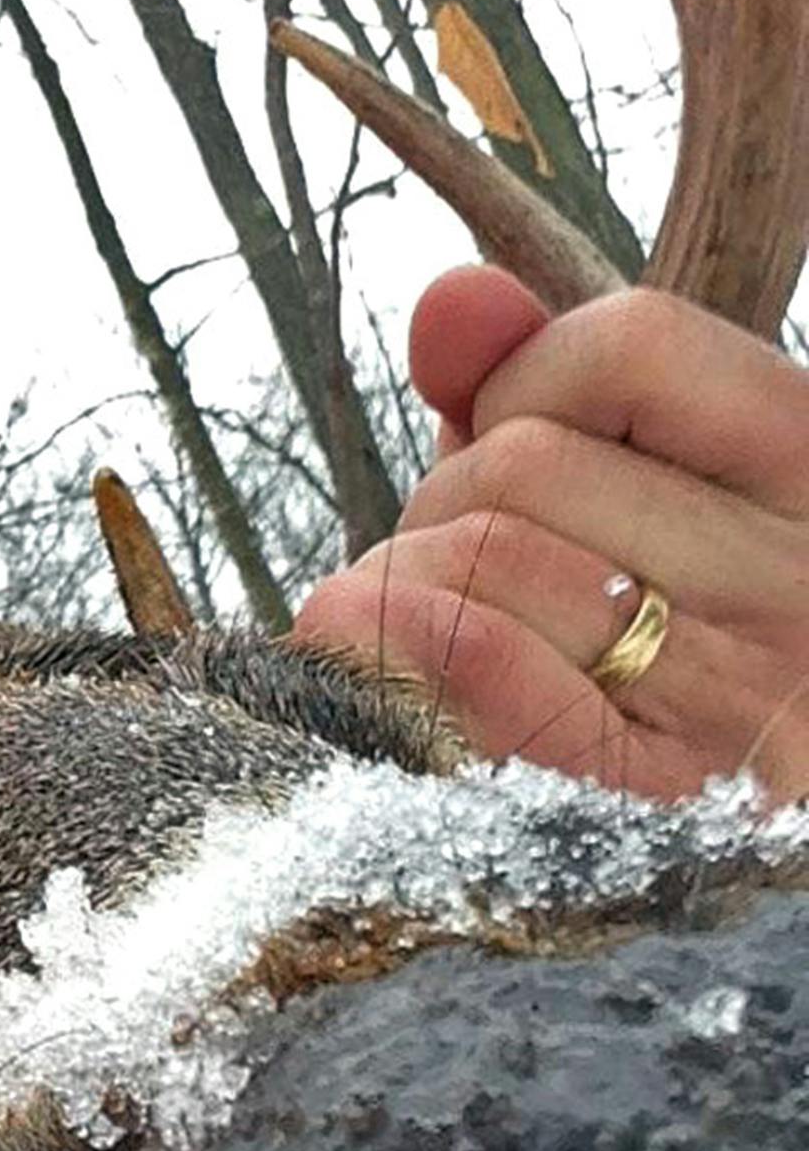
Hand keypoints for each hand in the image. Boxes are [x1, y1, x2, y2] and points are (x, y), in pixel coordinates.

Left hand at [294, 264, 808, 802]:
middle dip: (439, 515)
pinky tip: (384, 684)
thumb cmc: (656, 643)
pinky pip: (497, 684)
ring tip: (439, 648)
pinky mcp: (667, 809)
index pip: (627, 345)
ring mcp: (751, 700)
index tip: (521, 454)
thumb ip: (540, 384)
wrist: (736, 850)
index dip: (524, 388)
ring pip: (484, 563)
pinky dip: (413, 668)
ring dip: (404, 601)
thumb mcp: (627, 490)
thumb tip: (451, 299)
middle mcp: (806, 580)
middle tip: (460, 583)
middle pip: (516, 466)